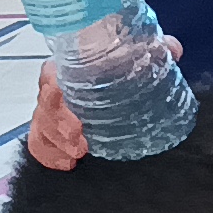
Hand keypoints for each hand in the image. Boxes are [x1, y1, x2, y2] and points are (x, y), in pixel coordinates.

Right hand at [24, 35, 176, 170]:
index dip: (50, 85)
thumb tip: (172, 48)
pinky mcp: (51, 132)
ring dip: (55, 141)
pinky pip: (40, 144)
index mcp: (69, 68)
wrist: (113, 82)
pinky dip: (49, 155)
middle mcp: (55, 89)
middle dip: (57, 122)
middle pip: (44, 105)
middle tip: (78, 136)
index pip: (49, 73)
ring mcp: (51, 113)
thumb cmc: (118, 68)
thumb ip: (155, 50)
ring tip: (78, 152)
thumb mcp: (138, 56)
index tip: (61, 94)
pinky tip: (66, 164)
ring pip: (40, 126)